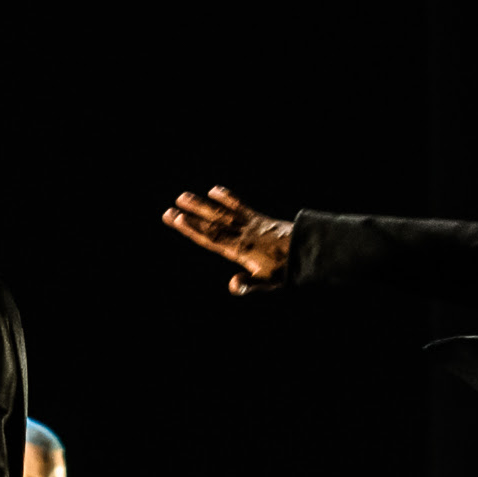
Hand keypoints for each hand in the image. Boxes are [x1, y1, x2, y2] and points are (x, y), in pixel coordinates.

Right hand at [162, 185, 294, 293]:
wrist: (307, 251)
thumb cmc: (285, 271)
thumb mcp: (268, 282)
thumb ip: (249, 284)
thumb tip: (232, 286)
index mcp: (241, 249)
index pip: (212, 237)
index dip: (192, 228)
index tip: (176, 218)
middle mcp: (243, 233)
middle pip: (213, 224)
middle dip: (191, 217)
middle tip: (170, 209)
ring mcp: (250, 224)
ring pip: (222, 213)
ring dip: (202, 205)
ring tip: (183, 196)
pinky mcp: (258, 219)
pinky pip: (240, 207)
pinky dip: (227, 199)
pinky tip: (214, 190)